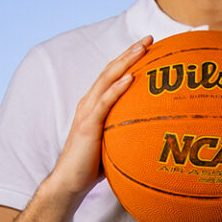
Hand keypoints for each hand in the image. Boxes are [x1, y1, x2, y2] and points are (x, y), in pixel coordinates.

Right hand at [47, 38, 152, 199]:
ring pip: (108, 80)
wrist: (69, 182)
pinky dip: (117, 89)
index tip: (149, 47)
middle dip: (130, 52)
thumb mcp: (113, 143)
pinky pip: (104, 103)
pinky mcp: (88, 125)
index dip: (129, 59)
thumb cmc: (92, 166)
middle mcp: (89, 103)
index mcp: (95, 105)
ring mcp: (87, 112)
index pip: (113, 76)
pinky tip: (130, 78)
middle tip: (150, 38)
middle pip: (111, 70)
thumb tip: (151, 131)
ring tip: (142, 49)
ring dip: (126, 62)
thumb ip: (126, 131)